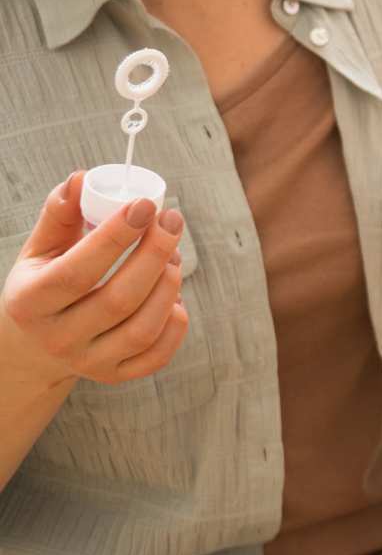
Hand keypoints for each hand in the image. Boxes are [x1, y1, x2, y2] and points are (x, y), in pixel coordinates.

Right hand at [1, 172, 188, 389]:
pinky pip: (157, 355)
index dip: (117, 237)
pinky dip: (175, 322)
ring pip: (142, 328)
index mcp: (32, 303)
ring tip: (173, 255)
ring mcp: (87, 362)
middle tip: (172, 221)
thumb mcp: (40, 249)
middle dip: (154, 254)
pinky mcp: (114, 376)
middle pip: (118, 300)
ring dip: (169, 284)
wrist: (35, 343)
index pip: (77, 271)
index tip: (146, 205)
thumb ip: (60, 215)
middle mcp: (58, 338)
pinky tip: (173, 295)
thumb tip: (81, 179)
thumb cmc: (44, 282)